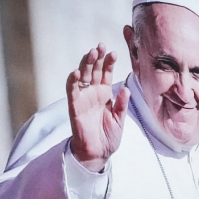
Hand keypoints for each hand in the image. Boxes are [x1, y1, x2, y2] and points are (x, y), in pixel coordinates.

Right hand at [67, 44, 129, 171]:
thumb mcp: (119, 119)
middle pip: (93, 71)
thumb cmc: (108, 136)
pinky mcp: (75, 107)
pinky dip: (72, 82)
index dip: (108, 62)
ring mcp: (83, 99)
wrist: (98, 153)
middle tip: (100, 46)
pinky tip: (76, 72)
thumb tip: (126, 89)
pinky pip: (72, 92)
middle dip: (96, 58)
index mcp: (104, 94)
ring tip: (91, 53)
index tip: (114, 52)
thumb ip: (122, 104)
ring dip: (85, 64)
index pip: (105, 73)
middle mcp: (93, 93)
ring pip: (82, 77)